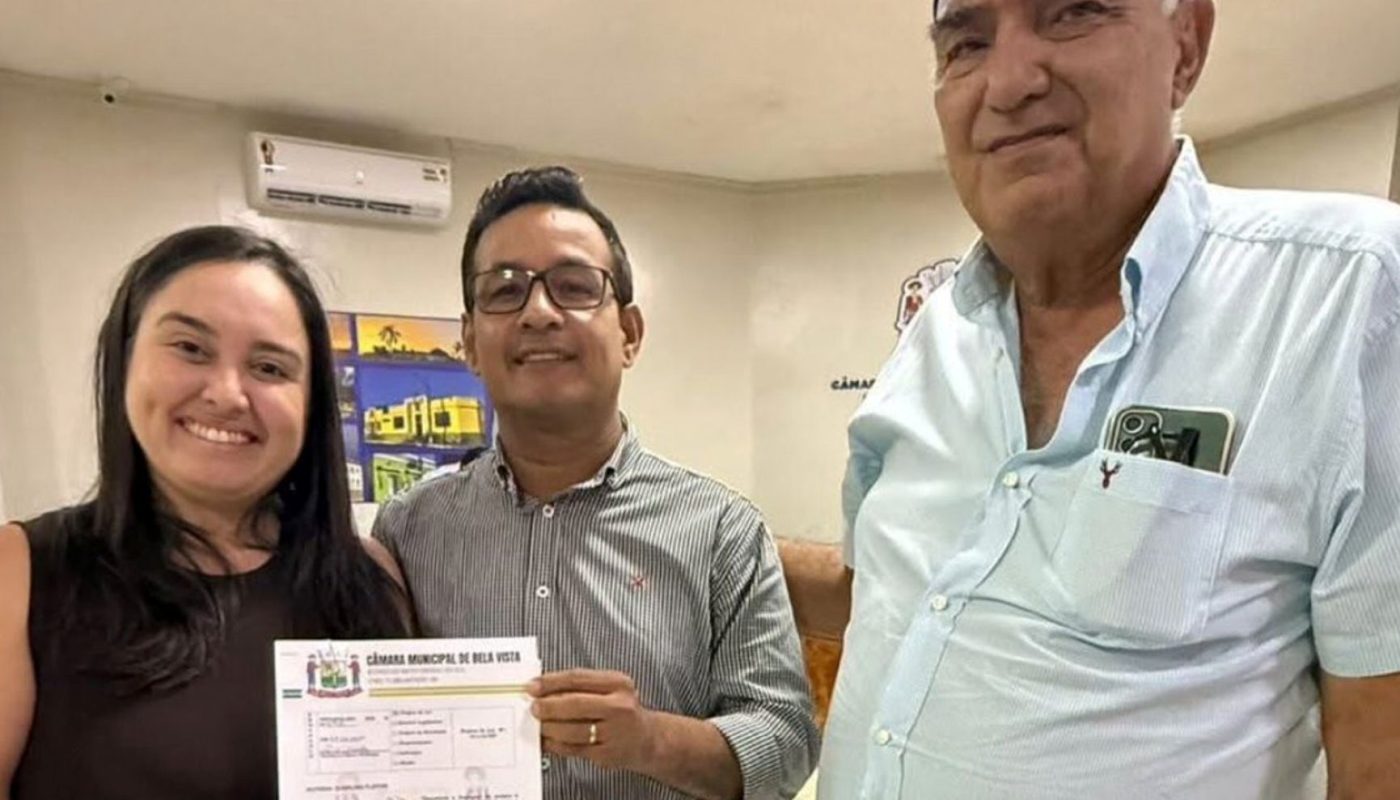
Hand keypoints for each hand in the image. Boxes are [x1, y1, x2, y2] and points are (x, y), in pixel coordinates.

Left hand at [527, 669, 656, 771]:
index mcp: (618, 683)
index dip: (551, 682)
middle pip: (575, 704)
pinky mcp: (607, 753)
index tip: (533, 686)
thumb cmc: (623, 711)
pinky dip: (556, 745)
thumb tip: (545, 689)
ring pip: (573, 730)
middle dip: (549, 706)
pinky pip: (574, 749)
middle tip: (534, 708)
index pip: (577, 678)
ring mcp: (614, 732)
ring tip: (539, 725)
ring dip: (550, 727)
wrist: (648, 739)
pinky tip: (548, 741)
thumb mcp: (611, 689)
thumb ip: (582, 686)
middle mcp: (619, 706)